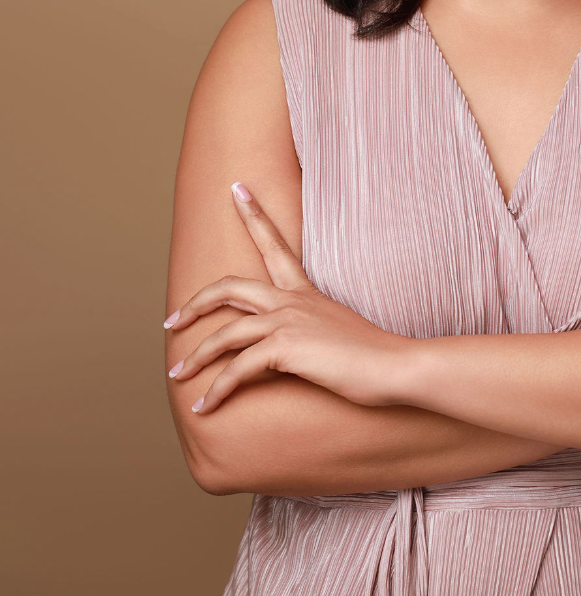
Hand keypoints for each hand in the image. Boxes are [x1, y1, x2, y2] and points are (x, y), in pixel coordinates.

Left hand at [164, 182, 413, 414]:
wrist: (395, 366)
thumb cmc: (374, 356)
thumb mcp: (338, 332)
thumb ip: (314, 330)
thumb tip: (303, 344)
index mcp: (305, 293)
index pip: (274, 245)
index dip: (253, 214)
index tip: (236, 189)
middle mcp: (291, 302)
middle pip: (229, 289)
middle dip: (195, 304)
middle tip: (171, 321)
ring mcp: (287, 322)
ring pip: (224, 334)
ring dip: (195, 357)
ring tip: (177, 376)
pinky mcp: (284, 348)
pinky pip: (236, 370)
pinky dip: (216, 390)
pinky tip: (204, 407)